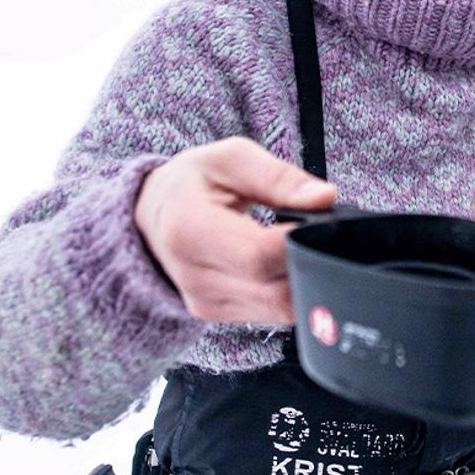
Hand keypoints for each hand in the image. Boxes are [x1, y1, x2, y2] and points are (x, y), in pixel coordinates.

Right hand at [134, 137, 337, 324]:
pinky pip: (271, 313)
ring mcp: (204, 303)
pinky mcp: (215, 315)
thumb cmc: (190, 183)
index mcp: (189, 230)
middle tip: (322, 235)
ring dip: (303, 280)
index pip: (258, 255)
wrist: (148, 218)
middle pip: (277, 292)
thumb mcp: (230, 159)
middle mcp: (194, 276)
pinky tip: (281, 263)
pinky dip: (287, 290)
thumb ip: (279, 177)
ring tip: (297, 244)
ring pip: (281, 309)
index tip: (326, 225)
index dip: (299, 243)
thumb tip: (325, 198)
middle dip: (311, 264)